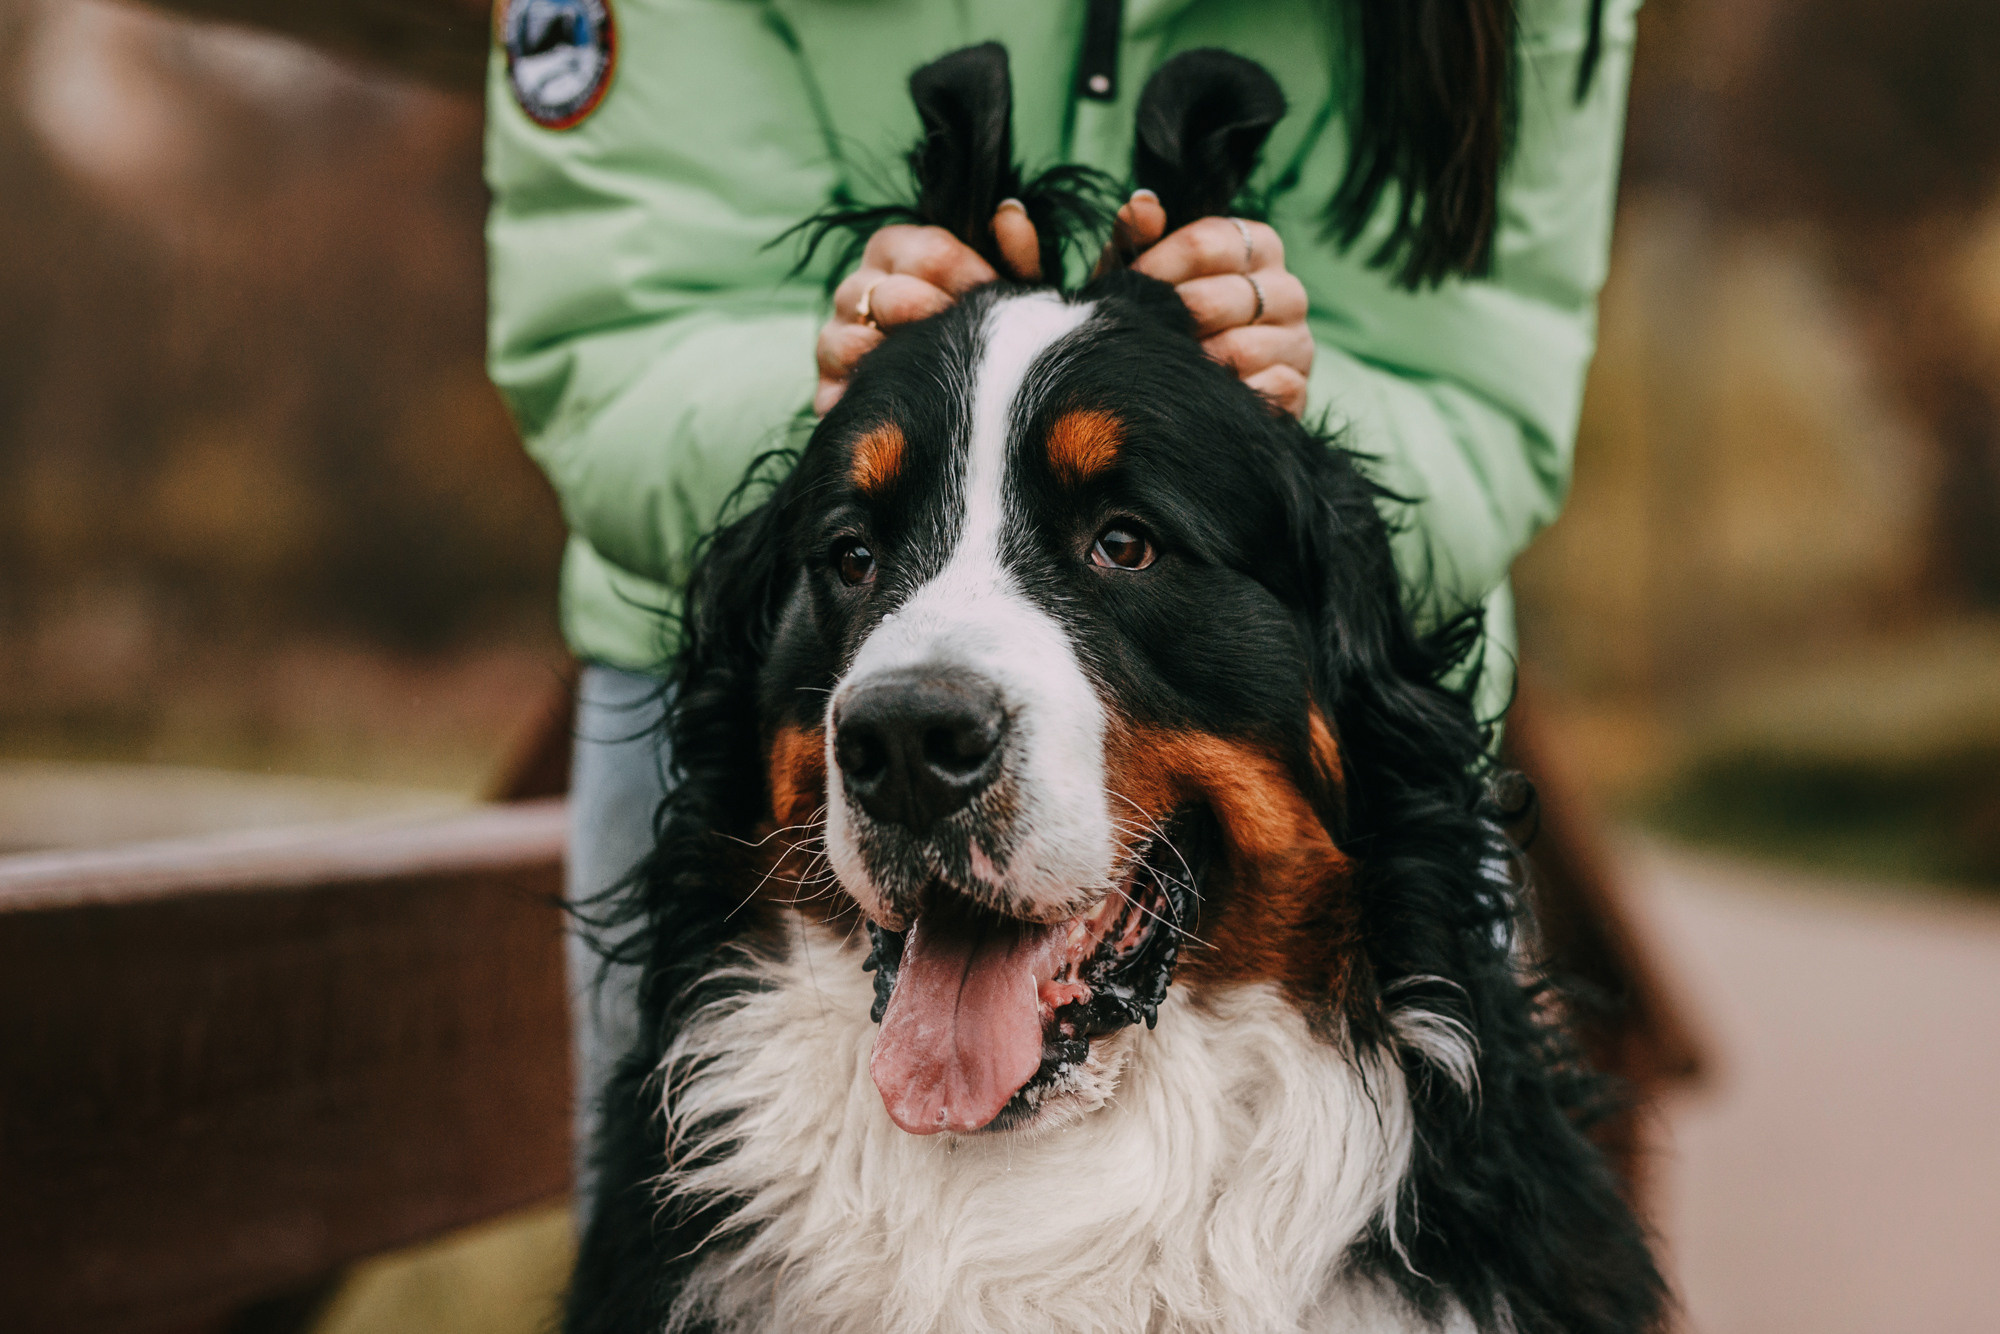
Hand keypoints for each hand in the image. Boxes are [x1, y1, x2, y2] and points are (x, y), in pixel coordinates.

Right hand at [814, 203, 1040, 415]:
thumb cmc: (978, 336)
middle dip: (938, 322)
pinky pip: (838, 378)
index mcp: (898, 251)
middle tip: (968, 342)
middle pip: (894, 295)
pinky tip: (901, 400)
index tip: (996, 303)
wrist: (956, 403)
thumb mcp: (1004, 295)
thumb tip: (1009, 212)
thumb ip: (1013, 255)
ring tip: (936, 368)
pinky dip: (869, 387)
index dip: (971, 280)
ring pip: (857, 335)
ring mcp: (837, 331)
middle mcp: (859, 285)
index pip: (933, 251)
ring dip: (903, 355)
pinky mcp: (827, 380)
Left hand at [1118, 192, 1312, 417]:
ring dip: (1192, 365)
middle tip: (1139, 338)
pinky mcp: (1298, 387)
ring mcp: (1297, 339)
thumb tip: (1142, 204)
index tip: (1127, 290)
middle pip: (1217, 299)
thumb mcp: (1146, 275)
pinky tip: (1201, 397)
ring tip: (1165, 369)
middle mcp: (1286, 288)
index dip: (1156, 269)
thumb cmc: (1167, 317)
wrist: (1190, 387)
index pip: (1205, 244)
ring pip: (1239, 350)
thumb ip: (1139, 237)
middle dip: (1169, 323)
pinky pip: (1262, 390)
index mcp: (1257, 246)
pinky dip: (1225, 397)